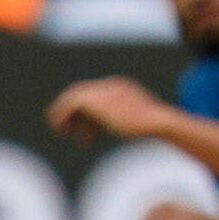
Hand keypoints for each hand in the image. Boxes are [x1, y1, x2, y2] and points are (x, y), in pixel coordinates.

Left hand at [48, 77, 171, 143]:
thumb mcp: (134, 123)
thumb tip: (106, 131)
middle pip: (83, 94)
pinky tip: (62, 131)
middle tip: (67, 132)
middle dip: (74, 114)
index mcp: (121, 87)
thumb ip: (120, 122)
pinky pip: (70, 103)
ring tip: (61, 132)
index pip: (96, 96)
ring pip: (73, 96)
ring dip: (63, 114)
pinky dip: (62, 116)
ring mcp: (103, 90)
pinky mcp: (96, 100)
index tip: (88, 135)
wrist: (156, 121)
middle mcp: (110, 85)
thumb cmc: (151, 127)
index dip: (88, 116)